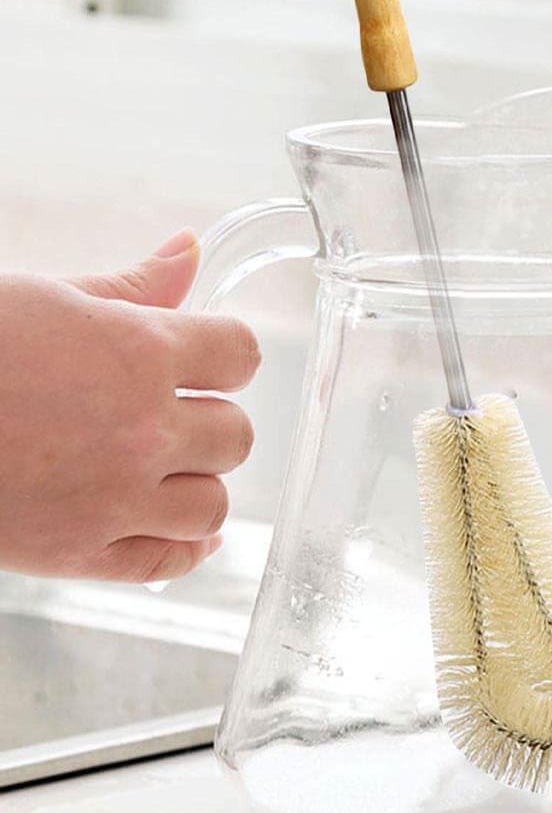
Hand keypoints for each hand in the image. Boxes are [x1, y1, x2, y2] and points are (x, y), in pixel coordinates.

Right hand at [0, 230, 259, 582]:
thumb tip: (191, 249)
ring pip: (213, 505)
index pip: (240, 355)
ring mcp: (114, 500)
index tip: (214, 359)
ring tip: (172, 468)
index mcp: (140, 354)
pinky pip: (167, 564)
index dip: (227, 354)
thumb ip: (135, 286)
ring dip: (201, 481)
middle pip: (235, 434)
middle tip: (180, 412)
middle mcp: (142, 431)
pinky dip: (188, 548)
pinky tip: (191, 533)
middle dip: (212, 418)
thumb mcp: (50, 299)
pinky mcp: (78, 554)